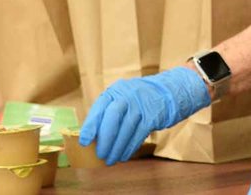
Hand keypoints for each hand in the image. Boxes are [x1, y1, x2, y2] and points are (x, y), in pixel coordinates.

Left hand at [79, 66, 209, 164]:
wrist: (166, 92)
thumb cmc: (137, 101)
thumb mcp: (121, 99)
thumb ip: (107, 113)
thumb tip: (92, 138)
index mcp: (115, 91)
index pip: (100, 107)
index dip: (91, 125)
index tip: (84, 142)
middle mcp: (127, 95)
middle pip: (113, 116)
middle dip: (105, 138)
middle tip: (100, 154)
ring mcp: (142, 104)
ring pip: (127, 127)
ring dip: (117, 147)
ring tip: (111, 160)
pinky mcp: (153, 115)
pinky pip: (139, 133)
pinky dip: (130, 147)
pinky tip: (124, 155)